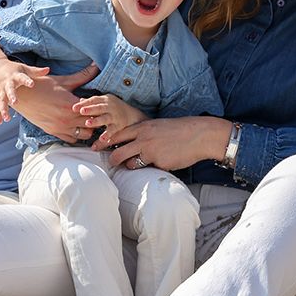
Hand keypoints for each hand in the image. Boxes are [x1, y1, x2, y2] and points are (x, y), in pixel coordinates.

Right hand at [0, 60, 50, 122]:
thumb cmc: (14, 69)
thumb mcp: (24, 68)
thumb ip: (36, 71)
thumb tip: (48, 69)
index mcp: (15, 76)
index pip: (22, 78)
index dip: (27, 81)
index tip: (32, 84)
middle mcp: (7, 83)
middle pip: (9, 90)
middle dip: (11, 96)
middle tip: (15, 102)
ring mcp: (1, 90)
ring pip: (2, 100)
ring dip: (3, 109)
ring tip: (7, 118)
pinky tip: (0, 122)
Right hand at [10, 63, 99, 142]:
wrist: (21, 95)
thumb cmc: (41, 85)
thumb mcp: (62, 80)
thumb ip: (82, 75)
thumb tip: (96, 66)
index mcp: (71, 105)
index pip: (94, 110)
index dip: (99, 106)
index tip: (100, 102)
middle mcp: (67, 119)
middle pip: (92, 124)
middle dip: (96, 117)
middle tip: (96, 111)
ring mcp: (60, 128)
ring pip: (85, 135)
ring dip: (88, 128)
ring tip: (87, 118)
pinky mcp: (53, 132)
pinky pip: (72, 139)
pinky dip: (77, 134)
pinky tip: (76, 125)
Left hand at [74, 94, 147, 137]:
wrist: (134, 116)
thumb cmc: (115, 109)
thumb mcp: (105, 102)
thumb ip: (93, 103)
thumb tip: (80, 101)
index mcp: (106, 99)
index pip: (94, 100)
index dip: (84, 103)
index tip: (74, 108)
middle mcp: (111, 106)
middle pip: (100, 107)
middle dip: (90, 109)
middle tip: (81, 111)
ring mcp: (116, 116)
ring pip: (106, 118)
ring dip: (97, 121)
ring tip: (88, 124)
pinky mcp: (120, 125)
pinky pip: (113, 130)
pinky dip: (108, 134)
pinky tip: (101, 139)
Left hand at [95, 115, 232, 170]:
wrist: (198, 134)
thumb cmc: (178, 130)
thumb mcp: (156, 126)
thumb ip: (142, 134)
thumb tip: (129, 142)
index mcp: (142, 128)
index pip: (117, 136)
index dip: (105, 143)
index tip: (97, 148)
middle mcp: (143, 140)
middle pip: (118, 153)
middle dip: (112, 161)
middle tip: (111, 164)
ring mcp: (151, 152)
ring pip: (130, 164)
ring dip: (131, 166)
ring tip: (139, 164)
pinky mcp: (159, 163)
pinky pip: (149, 169)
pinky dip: (151, 168)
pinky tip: (162, 162)